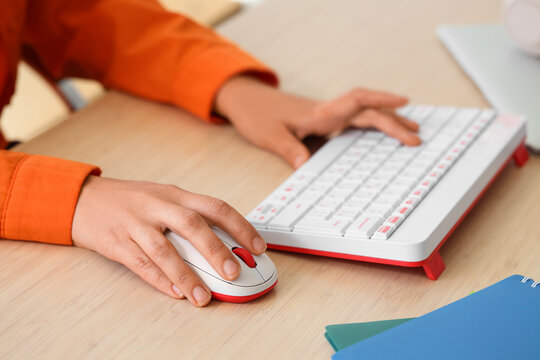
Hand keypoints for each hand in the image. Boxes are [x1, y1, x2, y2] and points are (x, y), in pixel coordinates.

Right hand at [72, 176, 265, 306]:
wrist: (83, 198)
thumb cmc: (131, 201)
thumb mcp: (163, 198)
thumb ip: (191, 216)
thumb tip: (226, 243)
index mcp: (176, 194)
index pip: (215, 207)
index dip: (240, 226)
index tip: (258, 246)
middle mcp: (158, 206)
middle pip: (192, 225)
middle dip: (216, 249)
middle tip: (233, 272)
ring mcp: (136, 223)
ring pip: (165, 249)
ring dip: (187, 275)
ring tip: (203, 296)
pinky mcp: (116, 241)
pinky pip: (140, 262)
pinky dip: (159, 278)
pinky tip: (174, 292)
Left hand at [215, 76, 420, 168]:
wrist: (246, 100)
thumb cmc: (256, 114)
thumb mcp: (270, 134)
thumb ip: (288, 148)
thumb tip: (305, 166)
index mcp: (319, 113)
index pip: (357, 102)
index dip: (382, 102)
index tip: (404, 105)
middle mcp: (327, 112)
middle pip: (367, 111)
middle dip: (394, 120)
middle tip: (417, 135)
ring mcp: (326, 116)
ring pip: (362, 115)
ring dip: (386, 122)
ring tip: (409, 131)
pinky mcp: (321, 122)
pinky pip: (351, 123)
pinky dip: (369, 128)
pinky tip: (377, 136)